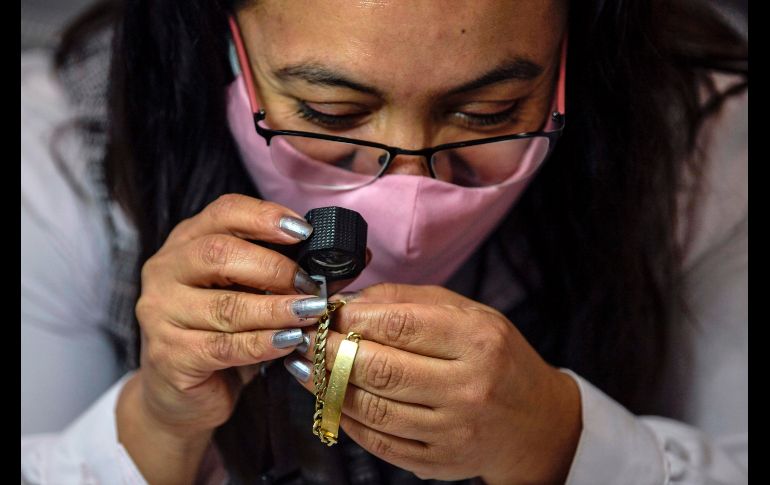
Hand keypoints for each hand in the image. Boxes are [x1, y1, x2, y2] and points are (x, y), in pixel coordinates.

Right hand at [131, 194, 337, 438]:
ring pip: (226, 306)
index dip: (265, 217)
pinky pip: (224, 346)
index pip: (224, 212)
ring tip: (313, 313)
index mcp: (186, 242)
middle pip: (219, 254)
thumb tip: (352, 260)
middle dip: (275, 268)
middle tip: (312, 285)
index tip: (305, 231)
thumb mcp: (252, 295)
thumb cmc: (224, 335)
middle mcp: (166, 271)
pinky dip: (264, 343)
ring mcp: (161, 314)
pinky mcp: (170, 356)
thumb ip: (288, 274)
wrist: (181, 397)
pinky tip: (291, 341)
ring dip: (277, 309)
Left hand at [288, 283, 581, 483]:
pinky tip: (333, 398)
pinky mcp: (437, 462)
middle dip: (331, 351)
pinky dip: (347, 418)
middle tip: (306, 338)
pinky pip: (378, 441)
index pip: (401, 324)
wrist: (535, 423)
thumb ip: (409, 301)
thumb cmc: (497, 358)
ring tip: (308, 367)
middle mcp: (468, 387)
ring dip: (329, 386)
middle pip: (381, 369)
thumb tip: (350, 300)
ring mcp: (452, 431)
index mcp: (477, 340)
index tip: (327, 310)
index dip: (353, 316)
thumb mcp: (468, 314)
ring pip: (372, 409)